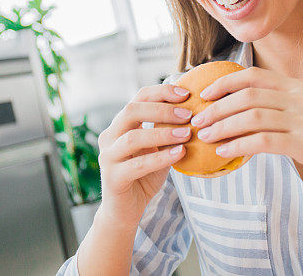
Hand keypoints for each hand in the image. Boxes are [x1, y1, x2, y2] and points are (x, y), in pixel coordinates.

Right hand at [95, 83, 193, 224]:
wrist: (126, 211)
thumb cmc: (144, 175)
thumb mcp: (158, 148)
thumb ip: (167, 130)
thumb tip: (194, 110)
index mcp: (120, 125)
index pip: (138, 97)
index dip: (162, 92)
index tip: (187, 94)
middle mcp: (109, 136)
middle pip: (131, 110)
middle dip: (162, 109)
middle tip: (188, 114)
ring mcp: (107, 157)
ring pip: (133, 137)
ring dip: (163, 133)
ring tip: (187, 133)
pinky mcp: (113, 178)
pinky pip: (137, 165)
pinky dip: (160, 158)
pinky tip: (179, 153)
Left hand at [190, 66, 302, 197]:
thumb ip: (278, 107)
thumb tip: (238, 108)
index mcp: (298, 87)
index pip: (254, 76)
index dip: (225, 82)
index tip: (204, 95)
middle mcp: (301, 98)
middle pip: (248, 95)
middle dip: (217, 108)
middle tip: (198, 121)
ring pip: (252, 116)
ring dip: (223, 126)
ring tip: (205, 137)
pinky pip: (263, 140)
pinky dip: (239, 145)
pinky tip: (224, 152)